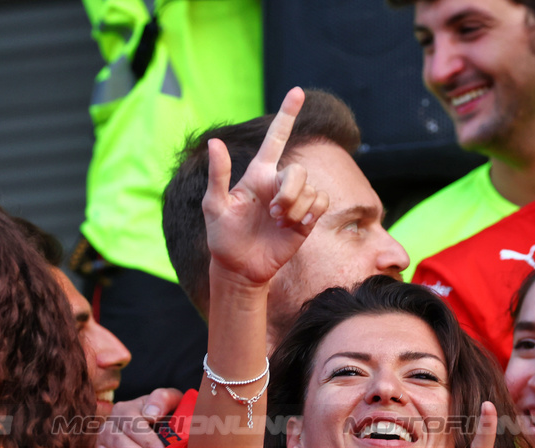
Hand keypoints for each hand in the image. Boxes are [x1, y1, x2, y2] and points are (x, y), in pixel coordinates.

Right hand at [94, 387, 182, 447]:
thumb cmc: (164, 415)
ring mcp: (101, 442)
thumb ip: (162, 399)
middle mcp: (111, 425)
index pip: (133, 423)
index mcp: (126, 410)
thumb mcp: (169, 401)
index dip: (146, 438)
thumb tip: (151, 414)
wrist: (156, 427)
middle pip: (118, 439)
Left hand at [203, 87, 328, 288]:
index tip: (297, 92)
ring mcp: (293, 201)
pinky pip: (320, 203)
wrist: (240, 267)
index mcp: (257, 174)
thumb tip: (214, 142)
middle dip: (290, 191)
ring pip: (311, 188)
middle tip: (274, 212)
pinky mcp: (306, 219)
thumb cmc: (222, 236)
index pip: (275, 138)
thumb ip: (218, 174)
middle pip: (298, 170)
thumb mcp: (214, 206)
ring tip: (279, 222)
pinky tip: (296, 226)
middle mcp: (278, 184)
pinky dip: (311, 213)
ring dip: (296, 207)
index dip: (287, 114)